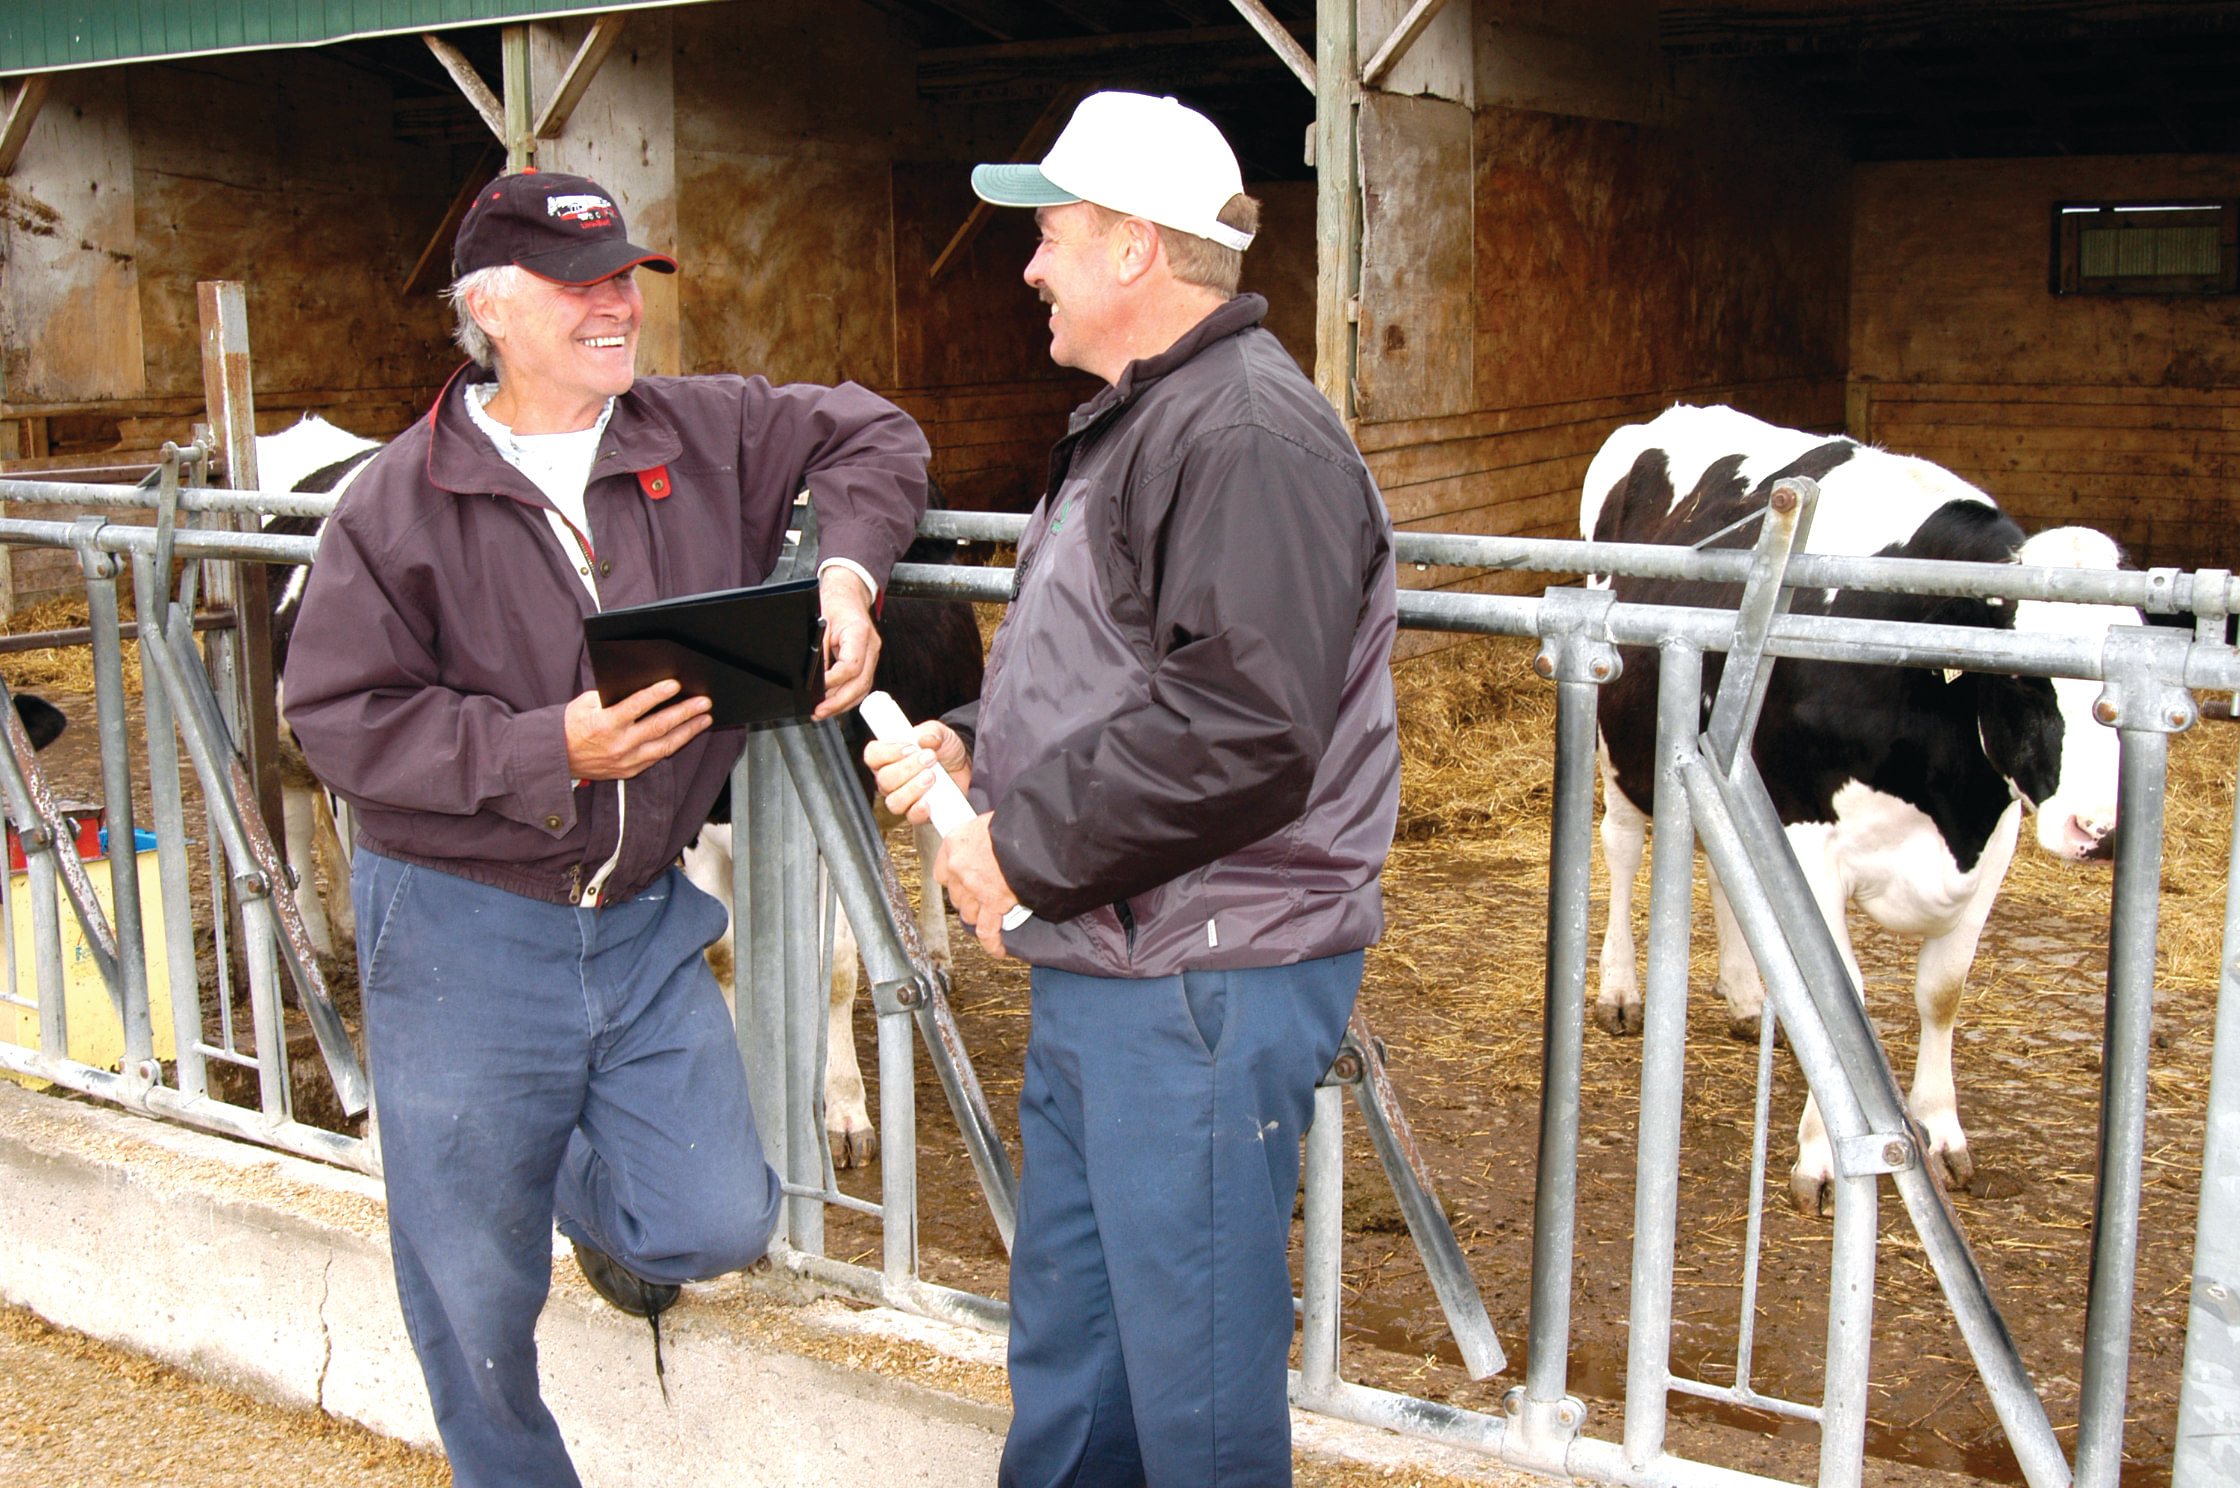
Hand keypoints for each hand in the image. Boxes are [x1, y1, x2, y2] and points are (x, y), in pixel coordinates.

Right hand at [565, 681, 710, 780]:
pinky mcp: (629, 771)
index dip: (657, 695)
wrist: (557, 758)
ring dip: (688, 731)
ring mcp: (626, 760)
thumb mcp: (586, 704)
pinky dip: (673, 744)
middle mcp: (618, 744)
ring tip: (705, 718)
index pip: (636, 706)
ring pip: (664, 745)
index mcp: (605, 724)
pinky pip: (656, 757)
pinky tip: (686, 734)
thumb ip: (611, 695)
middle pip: (658, 726)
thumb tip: (639, 684)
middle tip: (704, 702)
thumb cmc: (572, 726)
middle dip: (684, 713)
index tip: (675, 685)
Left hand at [814, 567, 879, 718]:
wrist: (848, 593)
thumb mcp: (820, 622)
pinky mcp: (869, 660)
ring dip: (843, 703)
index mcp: (860, 633)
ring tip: (823, 712)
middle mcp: (871, 646)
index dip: (833, 682)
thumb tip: (813, 679)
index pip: (851, 666)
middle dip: (839, 702)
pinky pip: (861, 683)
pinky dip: (848, 696)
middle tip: (819, 711)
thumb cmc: (834, 603)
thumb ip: (819, 651)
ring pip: (863, 688)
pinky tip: (834, 703)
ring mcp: (873, 654)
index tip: (817, 691)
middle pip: (860, 683)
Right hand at [865, 721, 971, 822]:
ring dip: (913, 788)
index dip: (888, 752)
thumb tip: (925, 737)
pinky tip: (930, 800)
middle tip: (929, 758)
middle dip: (908, 768)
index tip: (910, 747)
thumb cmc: (945, 750)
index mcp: (889, 756)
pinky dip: (919, 809)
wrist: (966, 766)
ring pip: (894, 801)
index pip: (873, 755)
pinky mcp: (918, 812)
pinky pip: (911, 817)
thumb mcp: (940, 733)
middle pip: (884, 779)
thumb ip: (931, 731)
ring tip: (932, 775)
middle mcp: (891, 779)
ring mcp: (903, 798)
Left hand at [935, 813, 1017, 959]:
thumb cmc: (1015, 822)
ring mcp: (974, 888)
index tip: (961, 882)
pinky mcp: (993, 903)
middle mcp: (958, 868)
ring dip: (978, 916)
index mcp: (954, 844)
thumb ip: (981, 839)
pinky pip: (987, 930)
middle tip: (980, 898)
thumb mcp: (988, 822)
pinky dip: (993, 943)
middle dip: (967, 899)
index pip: (942, 872)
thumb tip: (988, 848)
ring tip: (990, 916)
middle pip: (956, 895)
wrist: (1032, 833)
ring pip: (969, 913)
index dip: (953, 881)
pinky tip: (998, 951)